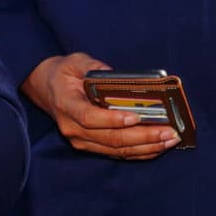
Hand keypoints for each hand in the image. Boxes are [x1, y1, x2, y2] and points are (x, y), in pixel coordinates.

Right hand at [23, 53, 173, 161]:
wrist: (46, 89)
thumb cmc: (64, 74)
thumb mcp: (76, 62)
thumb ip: (95, 67)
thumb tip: (120, 77)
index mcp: (66, 105)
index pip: (89, 117)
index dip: (112, 120)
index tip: (135, 116)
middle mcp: (73, 128)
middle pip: (110, 139)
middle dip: (143, 137)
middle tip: (168, 132)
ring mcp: (81, 141)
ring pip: (117, 150)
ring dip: (146, 147)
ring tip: (170, 140)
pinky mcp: (91, 146)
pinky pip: (118, 153)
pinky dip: (140, 152)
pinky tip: (159, 147)